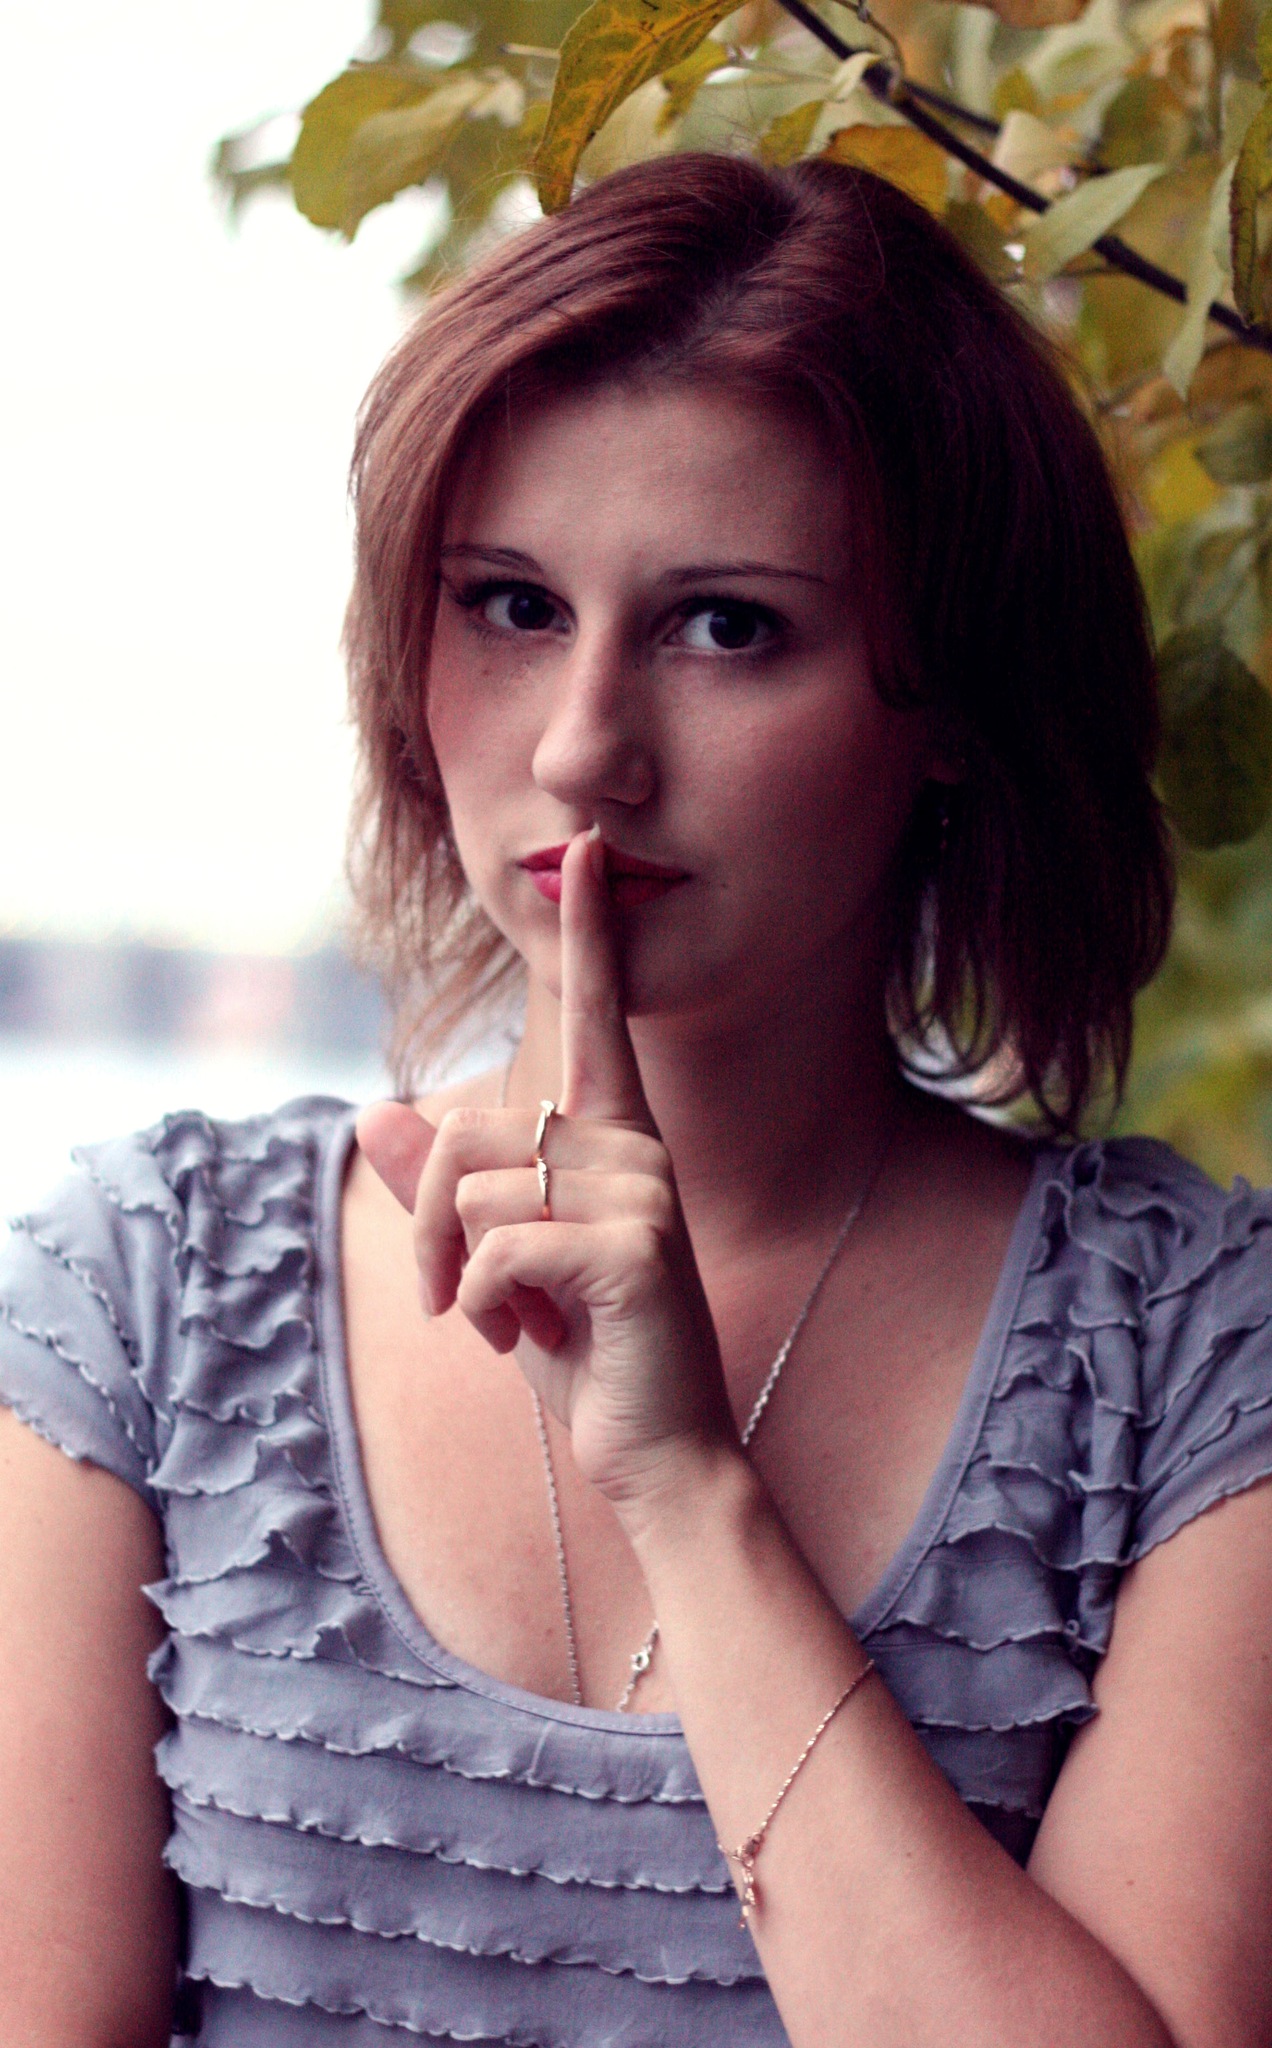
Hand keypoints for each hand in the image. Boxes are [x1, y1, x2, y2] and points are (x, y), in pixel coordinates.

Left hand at [356, 828, 736, 1518]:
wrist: (657, 1453)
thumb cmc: (582, 1353)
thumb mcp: (495, 1266)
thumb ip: (441, 1191)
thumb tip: (378, 1107)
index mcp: (612, 1138)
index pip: (597, 1016)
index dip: (591, 931)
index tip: (588, 847)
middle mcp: (635, 1147)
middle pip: (469, 1130)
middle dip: (433, 1223)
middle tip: (459, 1297)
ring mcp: (642, 1192)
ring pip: (476, 1191)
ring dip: (456, 1275)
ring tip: (504, 1324)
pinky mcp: (634, 1248)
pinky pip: (499, 1249)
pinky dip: (483, 1308)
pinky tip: (523, 1344)